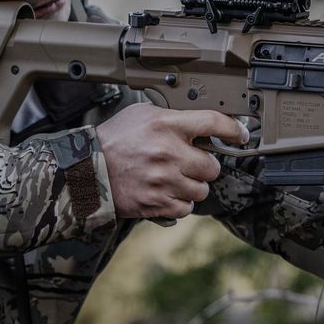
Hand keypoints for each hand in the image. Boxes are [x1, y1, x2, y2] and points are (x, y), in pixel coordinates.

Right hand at [95, 103, 245, 219]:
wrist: (84, 169)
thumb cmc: (114, 139)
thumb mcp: (143, 114)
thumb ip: (173, 116)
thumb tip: (203, 123)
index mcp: (166, 125)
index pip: (213, 122)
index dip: (233, 129)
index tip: (240, 134)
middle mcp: (168, 153)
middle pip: (213, 166)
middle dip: (206, 166)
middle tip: (194, 163)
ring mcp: (162, 181)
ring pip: (201, 190)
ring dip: (193, 186)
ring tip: (177, 178)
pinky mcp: (155, 203)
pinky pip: (185, 209)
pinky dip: (181, 204)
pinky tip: (169, 193)